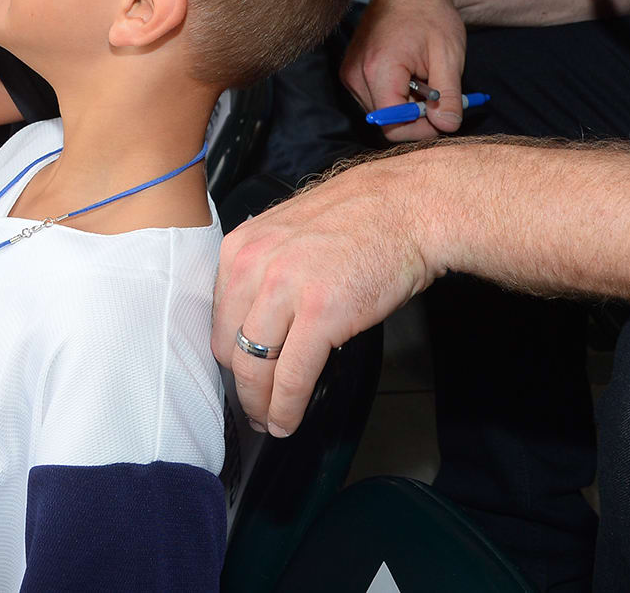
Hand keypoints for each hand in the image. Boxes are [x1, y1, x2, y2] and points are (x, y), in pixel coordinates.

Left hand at [214, 152, 441, 435]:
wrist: (410, 207)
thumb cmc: (363, 218)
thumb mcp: (291, 231)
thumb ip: (267, 267)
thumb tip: (260, 316)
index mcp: (242, 246)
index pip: (219, 316)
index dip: (230, 352)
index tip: (242, 371)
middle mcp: (253, 265)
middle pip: (229, 346)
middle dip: (241, 383)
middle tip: (254, 405)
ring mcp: (285, 289)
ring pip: (253, 367)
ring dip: (260, 403)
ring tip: (270, 421)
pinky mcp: (320, 314)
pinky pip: (292, 376)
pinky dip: (287, 407)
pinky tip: (288, 422)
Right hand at [340, 0, 467, 141]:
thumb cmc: (432, 15)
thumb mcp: (449, 57)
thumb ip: (448, 97)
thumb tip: (447, 127)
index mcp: (378, 68)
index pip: (392, 124)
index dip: (421, 128)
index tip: (442, 115)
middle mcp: (355, 73)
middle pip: (385, 120)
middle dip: (415, 115)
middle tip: (437, 94)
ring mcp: (349, 72)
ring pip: (379, 112)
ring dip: (405, 105)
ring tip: (422, 78)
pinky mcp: (350, 71)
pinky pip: (373, 99)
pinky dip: (394, 95)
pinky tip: (408, 74)